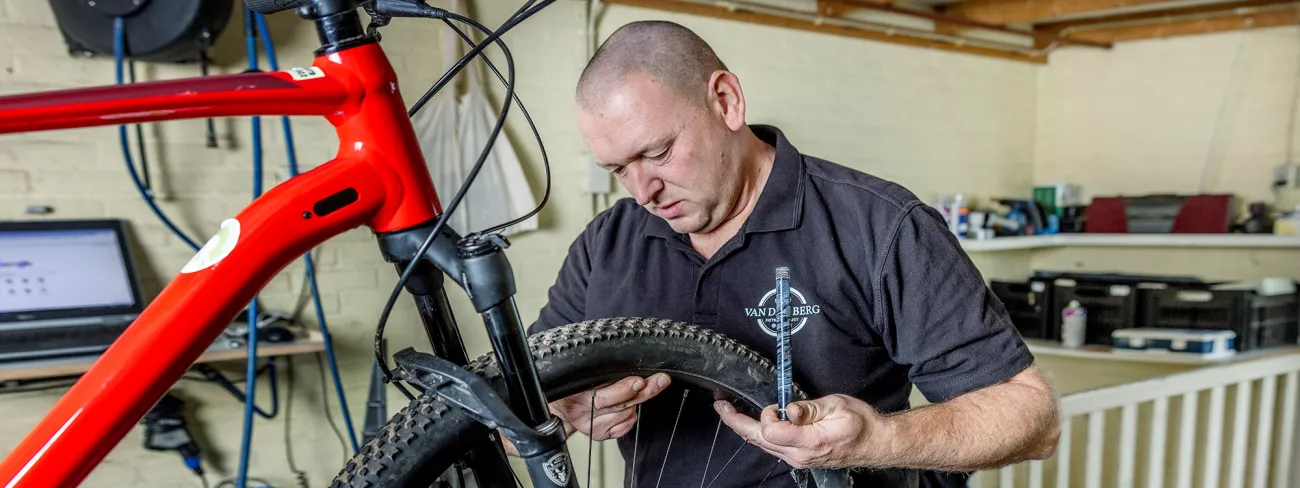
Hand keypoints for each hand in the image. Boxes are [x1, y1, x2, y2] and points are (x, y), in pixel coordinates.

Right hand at [551, 373, 671, 440]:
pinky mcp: (601, 435)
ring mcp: (593, 427)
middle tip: (659, 381)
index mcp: (576, 397)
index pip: (603, 396)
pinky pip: (625, 426)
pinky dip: (630, 416)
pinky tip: (626, 408)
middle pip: (619, 405)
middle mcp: (584, 415)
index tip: (639, 381)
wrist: (557, 408)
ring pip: (625, 415)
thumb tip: (625, 359)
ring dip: (634, 403)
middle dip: (643, 392)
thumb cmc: (569, 386)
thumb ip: (596, 371)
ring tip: (632, 391)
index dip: (623, 389)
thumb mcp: (577, 374)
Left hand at [714, 394, 885, 468]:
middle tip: (720, 404)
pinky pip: (770, 446)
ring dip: (743, 426)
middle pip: (758, 440)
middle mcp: (798, 455)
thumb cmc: (860, 424)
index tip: (777, 404)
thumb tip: (788, 409)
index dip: (768, 415)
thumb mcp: (837, 407)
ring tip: (728, 409)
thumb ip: (810, 409)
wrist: (874, 443)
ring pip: (761, 444)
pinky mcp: (797, 457)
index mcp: (809, 442)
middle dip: (736, 420)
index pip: (771, 432)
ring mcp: (796, 458)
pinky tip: (750, 422)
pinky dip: (757, 433)